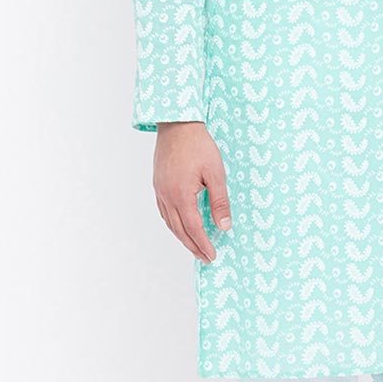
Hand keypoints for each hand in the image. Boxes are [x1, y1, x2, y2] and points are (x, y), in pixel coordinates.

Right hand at [153, 122, 232, 263]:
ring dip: (182, 237)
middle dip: (193, 246)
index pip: (193, 228)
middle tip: (205, 257)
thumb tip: (224, 226)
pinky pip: (164, 211)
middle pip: (179, 229)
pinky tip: (180, 225)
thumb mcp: (215, 173)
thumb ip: (219, 202)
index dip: (203, 244)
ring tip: (194, 246)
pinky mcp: (158, 184)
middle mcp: (167, 196)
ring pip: (169, 222)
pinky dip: (173, 224)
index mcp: (181, 195)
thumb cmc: (198, 145)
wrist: (177, 124)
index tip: (211, 256)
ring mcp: (160, 190)